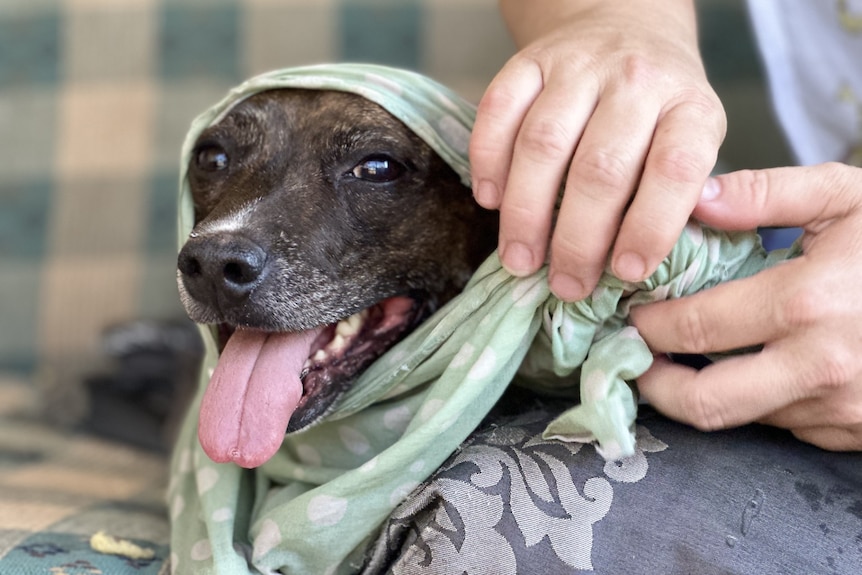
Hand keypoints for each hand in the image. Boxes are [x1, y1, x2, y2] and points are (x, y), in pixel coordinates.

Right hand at [470, 0, 725, 300]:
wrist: (626, 26)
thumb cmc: (660, 107)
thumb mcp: (692, 141)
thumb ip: (676, 194)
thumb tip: (634, 266)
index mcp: (689, 107)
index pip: (676, 168)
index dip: (651, 226)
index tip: (626, 273)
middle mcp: (637, 80)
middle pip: (601, 168)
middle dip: (578, 239)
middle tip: (566, 285)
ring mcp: (579, 65)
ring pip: (543, 144)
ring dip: (526, 212)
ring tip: (520, 260)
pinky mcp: (529, 60)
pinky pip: (498, 109)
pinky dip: (488, 160)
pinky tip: (489, 200)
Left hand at [630, 163, 861, 450]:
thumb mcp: (849, 197)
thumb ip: (768, 193)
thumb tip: (697, 198)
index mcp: (809, 303)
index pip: (693, 327)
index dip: (648, 325)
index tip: (630, 315)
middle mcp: (822, 367)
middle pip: (704, 402)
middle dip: (656, 385)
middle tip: (636, 360)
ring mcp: (843, 409)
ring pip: (744, 415)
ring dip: (706, 391)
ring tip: (687, 359)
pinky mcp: (857, 433)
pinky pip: (787, 423)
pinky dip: (760, 399)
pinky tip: (758, 366)